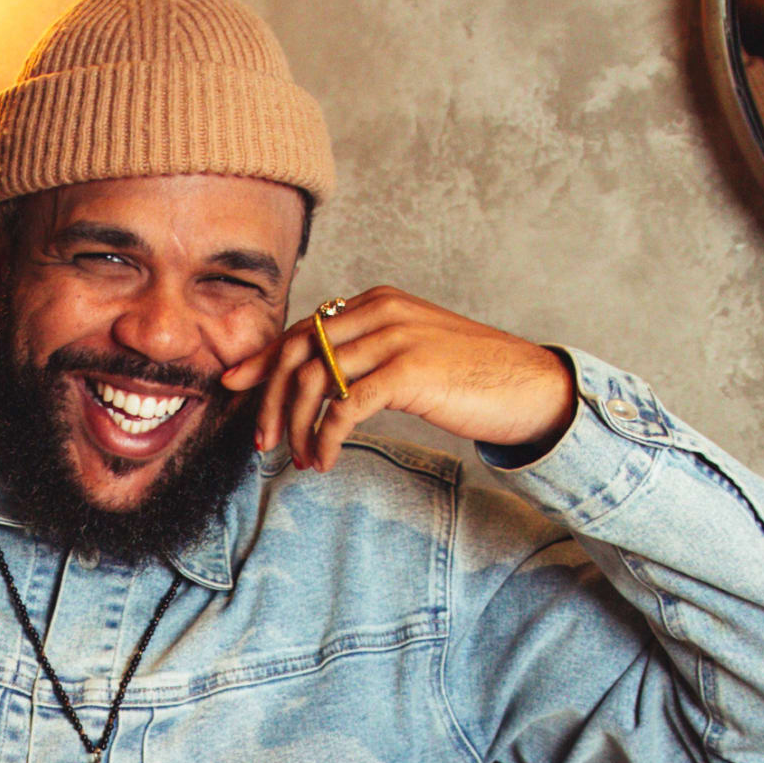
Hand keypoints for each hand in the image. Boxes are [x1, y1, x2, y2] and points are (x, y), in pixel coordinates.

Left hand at [226, 289, 575, 473]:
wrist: (528, 386)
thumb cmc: (470, 377)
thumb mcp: (411, 352)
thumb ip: (367, 354)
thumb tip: (320, 381)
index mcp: (376, 302)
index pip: (303, 328)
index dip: (264, 360)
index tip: (235, 387)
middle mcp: (380, 311)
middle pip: (299, 351)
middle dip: (269, 399)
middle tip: (262, 442)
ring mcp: (394, 338)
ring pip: (314, 380)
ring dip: (297, 426)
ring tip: (301, 459)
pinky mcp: (408, 370)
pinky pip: (344, 406)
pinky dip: (326, 437)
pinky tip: (326, 460)